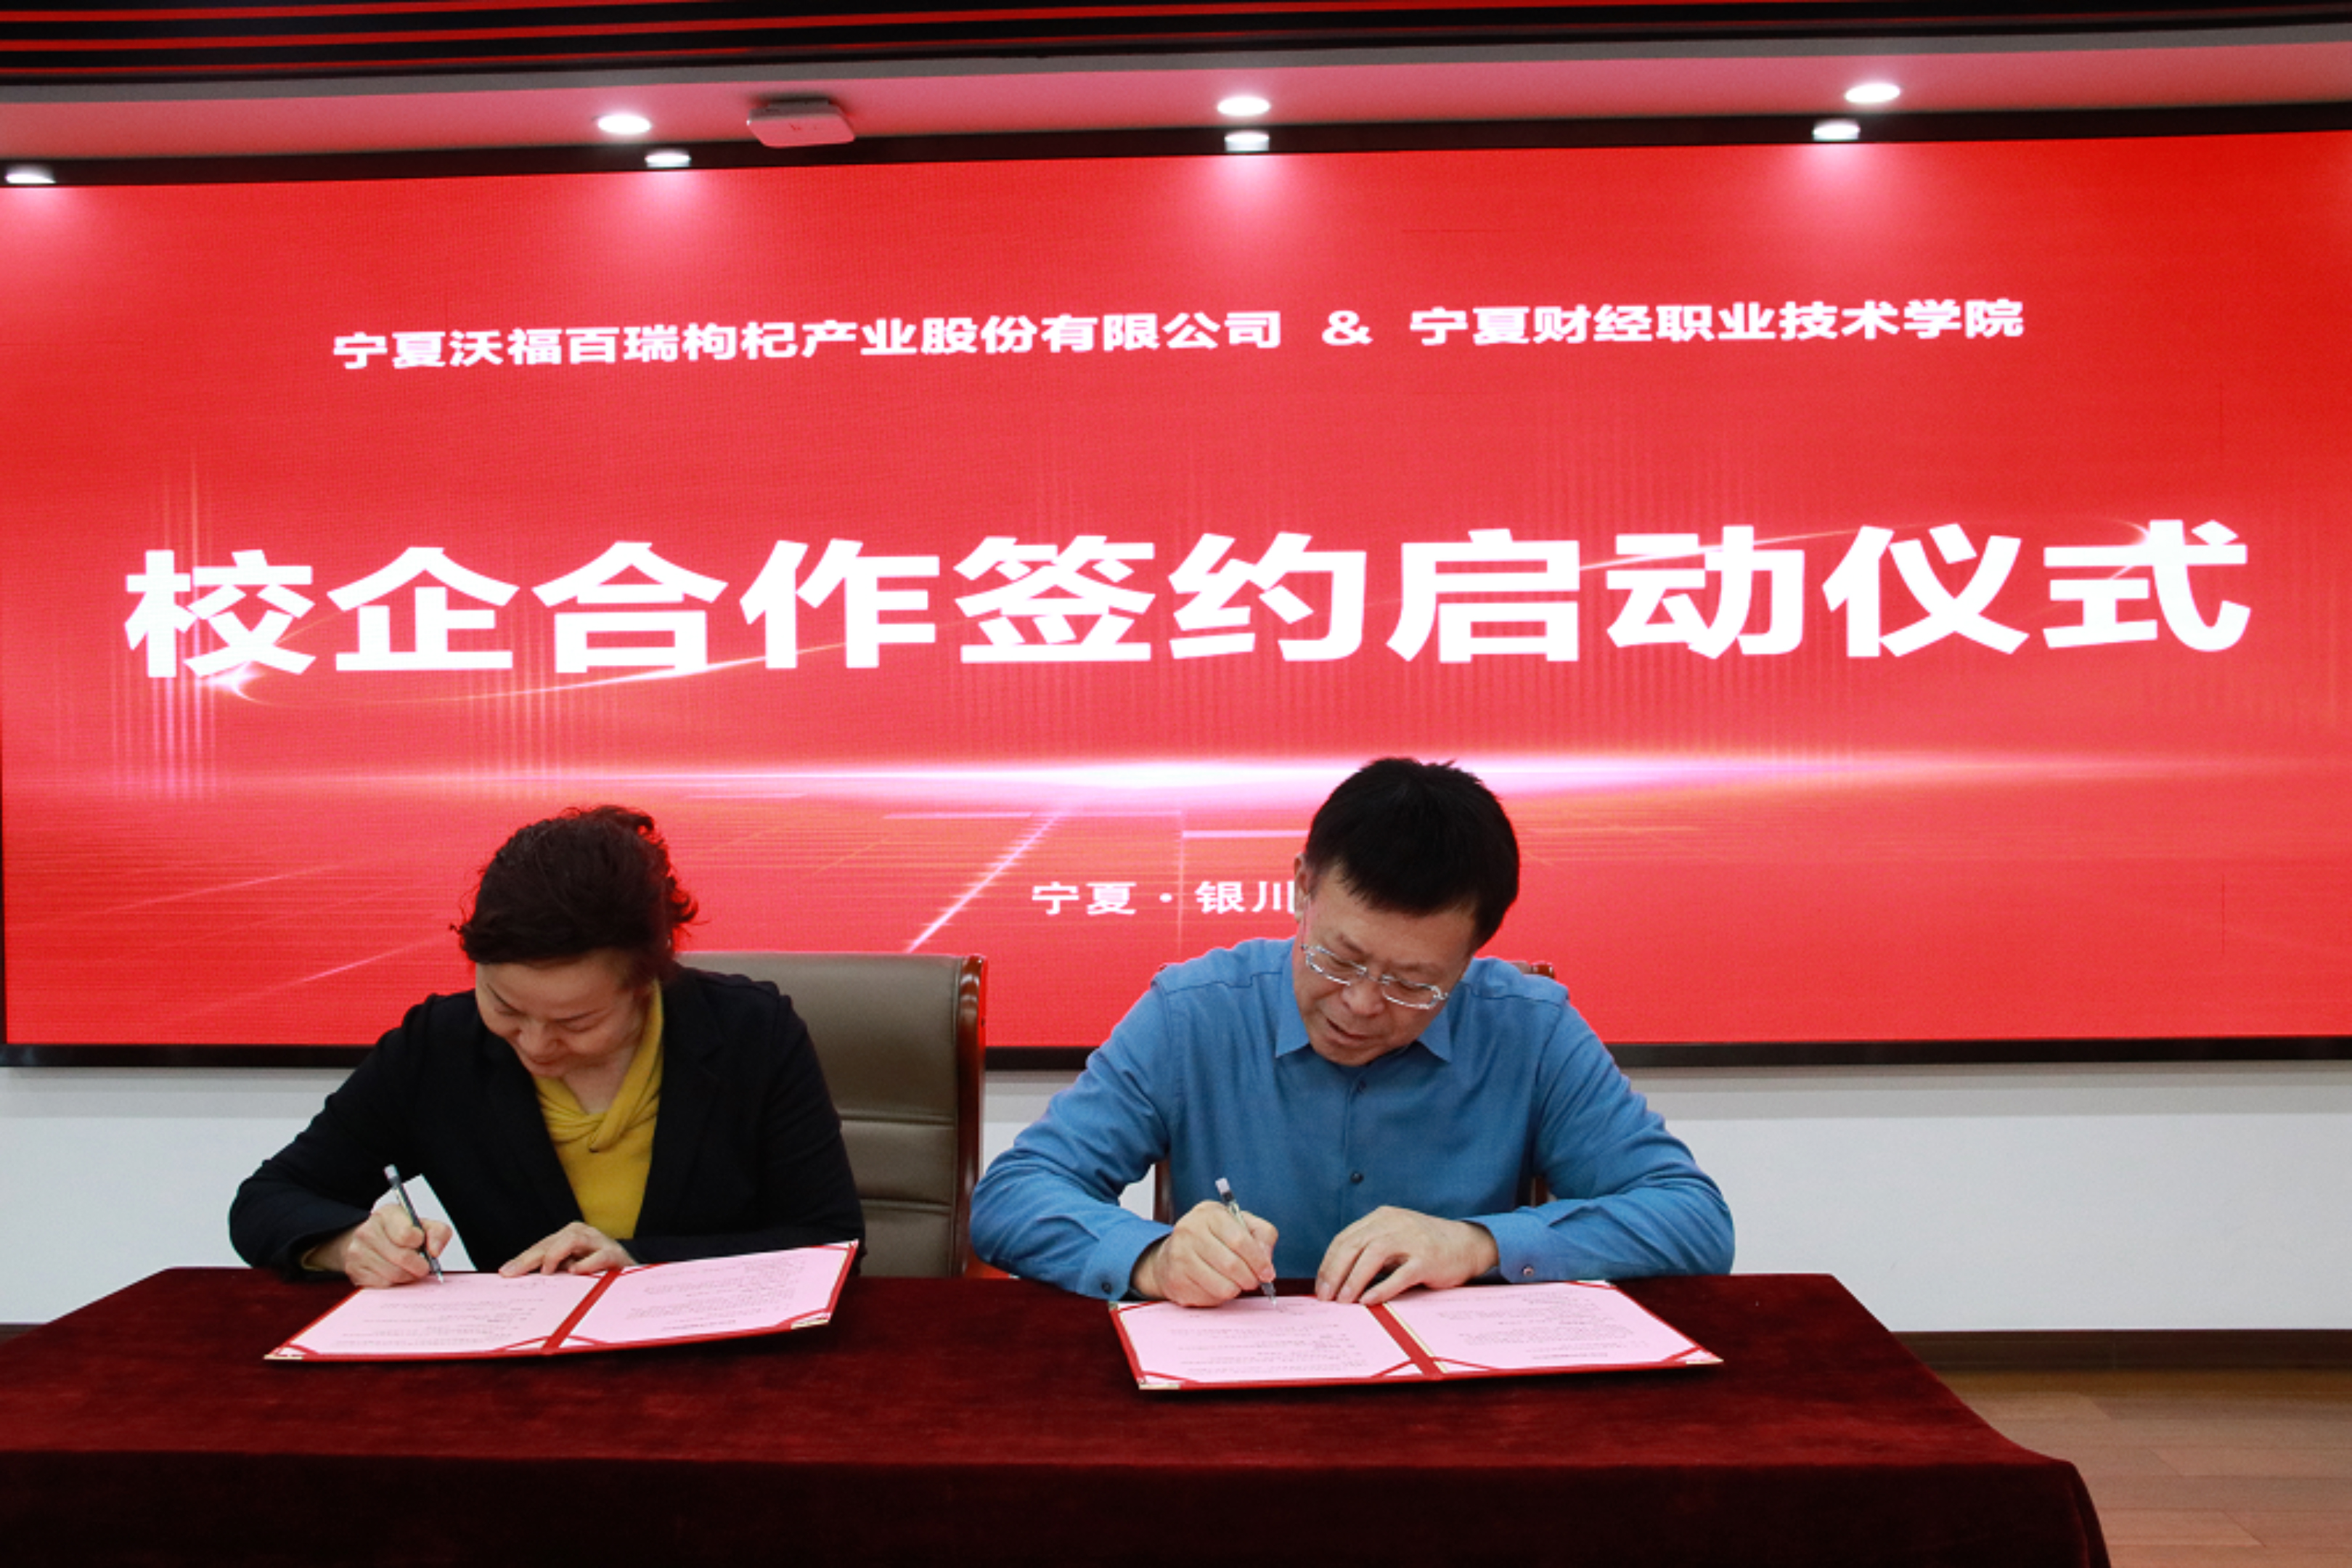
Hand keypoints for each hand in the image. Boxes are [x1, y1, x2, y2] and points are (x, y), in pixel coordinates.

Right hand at [315, 1205, 451, 1289]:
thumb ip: (438, 1233)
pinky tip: (396, 1274)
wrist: (368, 1240)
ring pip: (393, 1274)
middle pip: (403, 1258)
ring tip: (410, 1269)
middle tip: (423, 1266)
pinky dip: (395, 1283)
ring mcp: (358, 1252)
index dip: (420, 1243)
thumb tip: (435, 1251)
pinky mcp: (355, 1271)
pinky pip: (383, 1285)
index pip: (407, 1234)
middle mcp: (368, 1232)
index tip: (421, 1244)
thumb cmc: (397, 1232)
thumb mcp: (421, 1224)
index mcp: (386, 1215)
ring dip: (408, 1276)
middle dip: (419, 1266)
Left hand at [499, 1222, 634, 1277]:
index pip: (542, 1247)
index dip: (523, 1259)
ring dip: (556, 1254)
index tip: (506, 1273)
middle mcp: (583, 1235)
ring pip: (573, 1239)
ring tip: (547, 1272)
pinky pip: (600, 1255)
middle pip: (552, 1241)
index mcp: (570, 1237)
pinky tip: (575, 1272)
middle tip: (514, 1272)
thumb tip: (519, 1278)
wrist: (632, 1276)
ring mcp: (600, 1242)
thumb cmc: (598, 1274)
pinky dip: (587, 1263)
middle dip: (531, 1257)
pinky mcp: (616, 1254)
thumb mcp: (571, 1272)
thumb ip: (552, 1273)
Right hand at [1130, 1200, 1278, 1306]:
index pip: (1239, 1240)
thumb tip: (1266, 1260)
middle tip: (1253, 1281)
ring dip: (1236, 1289)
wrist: (1174, 1251)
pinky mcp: (1176, 1281)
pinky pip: (1209, 1298)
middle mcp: (1190, 1231)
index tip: (1267, 1273)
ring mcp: (1179, 1257)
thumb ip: (1262, 1235)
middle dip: (1250, 1278)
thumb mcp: (1240, 1224)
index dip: (1258, 1260)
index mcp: (1209, 1214)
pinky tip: (1215, 1285)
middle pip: (1232, 1265)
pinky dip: (1219, 1296)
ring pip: (1223, 1286)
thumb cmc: (1214, 1237)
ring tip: (1235, 1282)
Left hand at [1316, 1206, 1498, 1305]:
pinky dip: (1381, 1288)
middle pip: (1354, 1245)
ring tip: (1343, 1301)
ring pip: (1373, 1256)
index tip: (1321, 1285)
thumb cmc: (1426, 1246)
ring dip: (1353, 1280)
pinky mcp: (1427, 1259)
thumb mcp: (1395, 1238)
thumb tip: (1338, 1278)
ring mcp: (1412, 1239)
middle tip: (1326, 1297)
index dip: (1329, 1263)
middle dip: (1335, 1272)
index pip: (1346, 1238)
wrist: (1467, 1244)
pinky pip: (1400, 1274)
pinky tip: (1369, 1301)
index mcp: (1382, 1218)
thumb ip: (1370, 1250)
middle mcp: (1395, 1224)